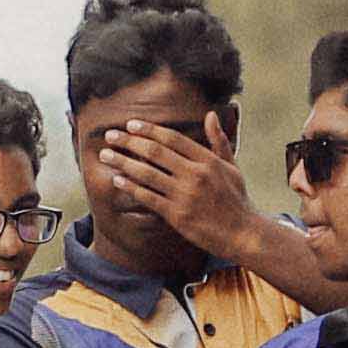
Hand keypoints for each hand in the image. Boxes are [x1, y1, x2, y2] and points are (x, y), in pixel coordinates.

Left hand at [89, 124, 259, 261]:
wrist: (242, 233)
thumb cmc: (237, 200)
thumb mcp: (231, 167)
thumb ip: (218, 141)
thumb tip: (210, 115)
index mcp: (207, 160)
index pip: (172, 138)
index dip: (149, 129)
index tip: (130, 124)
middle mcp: (195, 174)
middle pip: (155, 151)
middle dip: (129, 141)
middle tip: (110, 135)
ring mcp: (185, 195)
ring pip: (147, 173)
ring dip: (123, 162)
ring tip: (106, 155)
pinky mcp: (177, 215)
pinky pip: (148, 197)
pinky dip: (131, 187)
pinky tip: (117, 180)